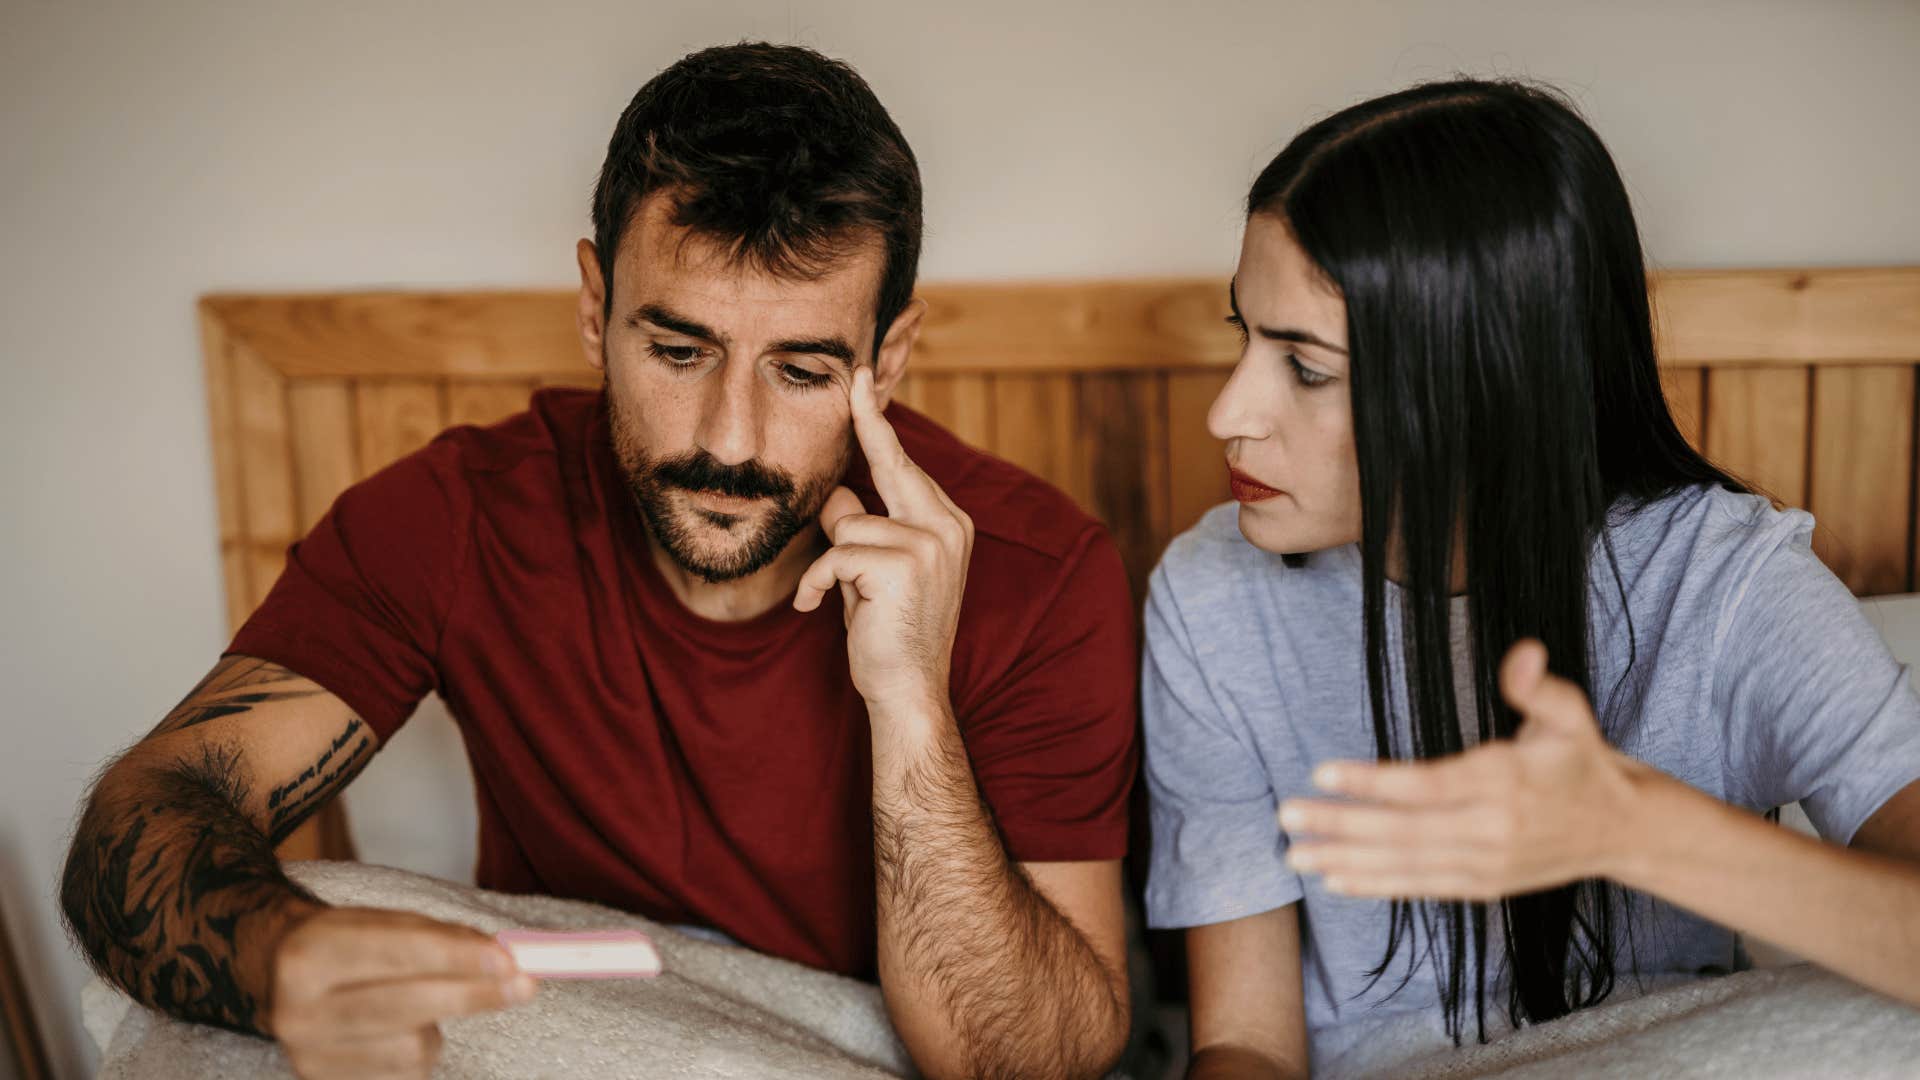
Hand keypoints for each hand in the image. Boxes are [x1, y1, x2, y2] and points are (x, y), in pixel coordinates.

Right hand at [267, 906, 536, 1078]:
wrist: (277, 977)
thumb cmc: (345, 944)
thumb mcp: (381, 922)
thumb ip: (439, 937)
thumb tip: (502, 958)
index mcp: (309, 955)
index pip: (396, 953)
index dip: (456, 958)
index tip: (508, 960)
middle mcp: (300, 1011)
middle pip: (406, 1008)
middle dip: (473, 995)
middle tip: (524, 984)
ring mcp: (309, 1057)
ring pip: (412, 1050)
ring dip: (436, 1028)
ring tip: (417, 1009)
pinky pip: (404, 1078)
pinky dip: (418, 1054)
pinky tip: (400, 1034)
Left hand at [794, 365, 972, 711]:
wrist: (908, 693)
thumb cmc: (887, 634)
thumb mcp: (870, 572)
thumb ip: (861, 529)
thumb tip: (837, 493)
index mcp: (947, 525)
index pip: (907, 465)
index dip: (880, 423)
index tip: (862, 380)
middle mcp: (948, 527)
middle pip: (891, 465)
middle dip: (867, 426)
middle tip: (853, 377)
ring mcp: (931, 544)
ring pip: (849, 522)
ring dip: (828, 564)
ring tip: (836, 599)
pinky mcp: (905, 564)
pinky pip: (836, 554)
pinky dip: (817, 584)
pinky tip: (819, 611)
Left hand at [1278, 640, 1642, 900]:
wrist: (1622, 830)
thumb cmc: (1582, 761)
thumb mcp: (1570, 714)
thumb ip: (1537, 686)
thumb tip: (1523, 653)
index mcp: (1504, 782)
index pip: (1425, 785)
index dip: (1371, 782)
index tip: (1320, 773)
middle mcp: (1491, 830)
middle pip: (1403, 830)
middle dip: (1340, 825)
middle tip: (1286, 816)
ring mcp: (1485, 865)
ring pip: (1404, 865)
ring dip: (1344, 859)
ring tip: (1294, 855)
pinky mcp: (1482, 886)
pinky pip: (1419, 888)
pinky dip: (1375, 885)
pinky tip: (1334, 878)